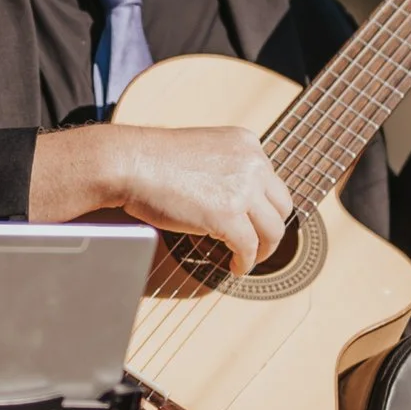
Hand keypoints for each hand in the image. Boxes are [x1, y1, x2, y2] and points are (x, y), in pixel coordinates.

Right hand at [31, 121, 293, 275]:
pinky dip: (245, 262)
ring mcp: (243, 188)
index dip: (264, 206)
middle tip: (258, 244)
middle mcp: (252, 162)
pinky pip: (249, 247)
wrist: (128, 162)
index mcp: (246, 142)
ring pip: (273, 230)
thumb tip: (229, 199)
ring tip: (247, 259)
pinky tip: (236, 267)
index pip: (271, 180)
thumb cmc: (150, 158)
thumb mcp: (200, 151)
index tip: (255, 222)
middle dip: (271, 228)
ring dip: (263, 250)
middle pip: (282, 205)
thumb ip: (223, 168)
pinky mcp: (229, 215)